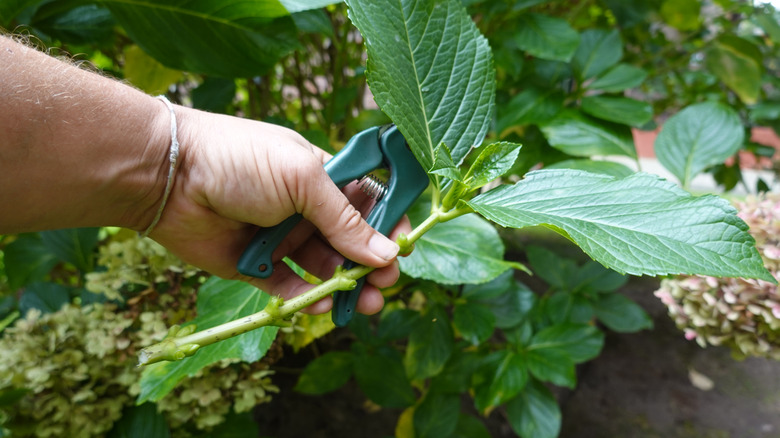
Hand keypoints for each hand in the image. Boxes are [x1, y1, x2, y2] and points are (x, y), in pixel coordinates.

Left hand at [145, 106, 408, 313]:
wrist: (169, 176)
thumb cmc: (239, 160)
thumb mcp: (302, 178)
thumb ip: (344, 218)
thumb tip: (387, 252)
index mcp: (320, 177)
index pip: (367, 202)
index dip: (388, 224)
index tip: (405, 246)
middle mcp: (304, 209)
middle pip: (350, 242)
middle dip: (371, 264)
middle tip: (385, 283)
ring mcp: (281, 239)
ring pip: (325, 270)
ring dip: (346, 287)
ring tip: (364, 304)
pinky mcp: (256, 266)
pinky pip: (291, 288)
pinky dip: (309, 298)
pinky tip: (323, 304)